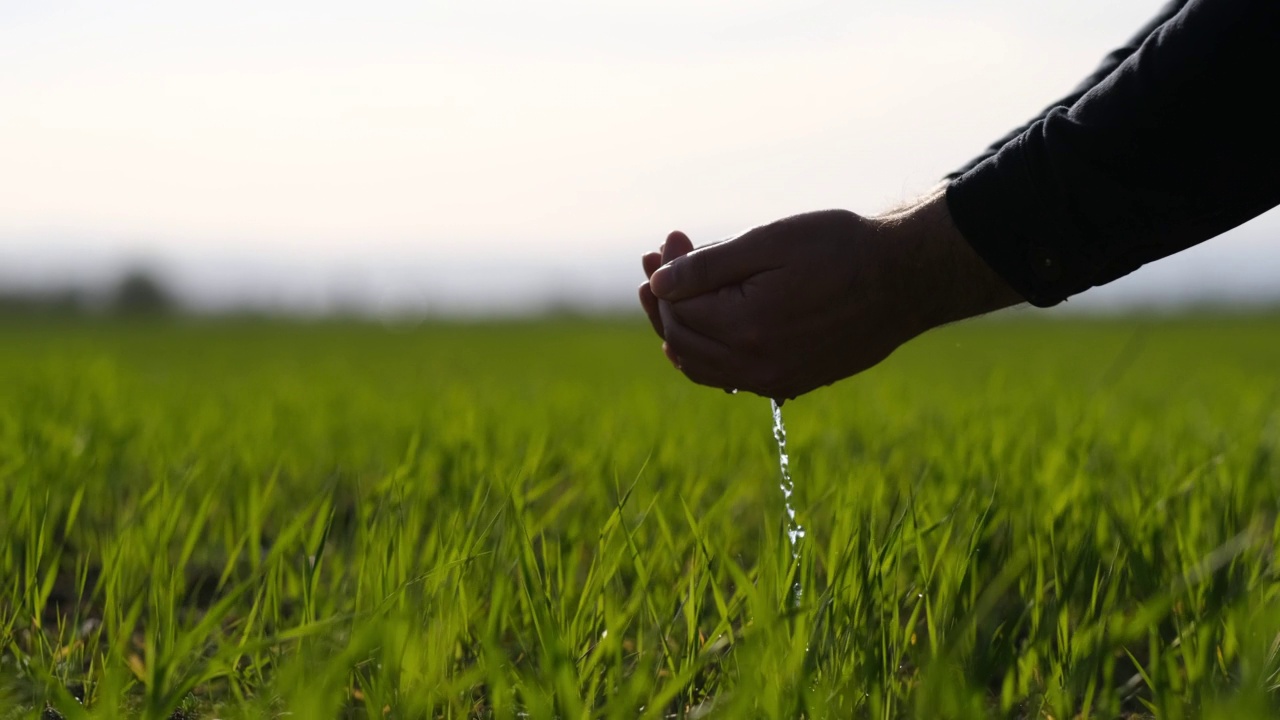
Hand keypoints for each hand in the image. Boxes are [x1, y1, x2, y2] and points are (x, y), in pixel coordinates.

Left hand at [638, 190, 1021, 399]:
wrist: (906, 279)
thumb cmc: (841, 249)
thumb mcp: (770, 242)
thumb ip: (708, 266)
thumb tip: (658, 281)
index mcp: (745, 329)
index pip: (679, 309)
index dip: (665, 272)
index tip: (671, 237)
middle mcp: (756, 366)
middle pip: (682, 341)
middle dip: (665, 300)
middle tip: (657, 258)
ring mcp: (776, 379)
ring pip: (703, 367)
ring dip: (680, 328)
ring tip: (671, 293)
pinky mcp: (794, 381)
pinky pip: (733, 377)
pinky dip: (709, 354)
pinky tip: (708, 326)